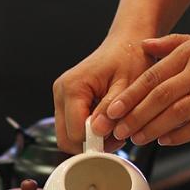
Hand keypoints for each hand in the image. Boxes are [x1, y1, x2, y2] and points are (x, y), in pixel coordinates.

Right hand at [53, 33, 153, 151]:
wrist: (125, 45)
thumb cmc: (129, 58)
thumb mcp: (126, 85)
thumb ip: (110, 109)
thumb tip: (97, 131)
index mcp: (73, 87)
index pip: (75, 133)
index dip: (95, 143)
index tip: (115, 139)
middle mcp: (61, 92)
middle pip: (66, 139)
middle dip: (91, 145)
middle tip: (115, 139)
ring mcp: (61, 98)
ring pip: (68, 137)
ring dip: (90, 140)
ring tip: (113, 129)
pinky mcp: (66, 103)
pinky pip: (72, 129)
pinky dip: (89, 133)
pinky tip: (106, 124)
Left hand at [104, 28, 189, 146]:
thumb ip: (174, 44)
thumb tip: (145, 47)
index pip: (153, 76)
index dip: (130, 95)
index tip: (113, 110)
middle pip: (160, 96)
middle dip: (136, 116)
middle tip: (118, 130)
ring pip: (177, 113)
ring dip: (154, 128)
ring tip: (137, 138)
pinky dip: (181, 135)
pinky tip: (165, 141)